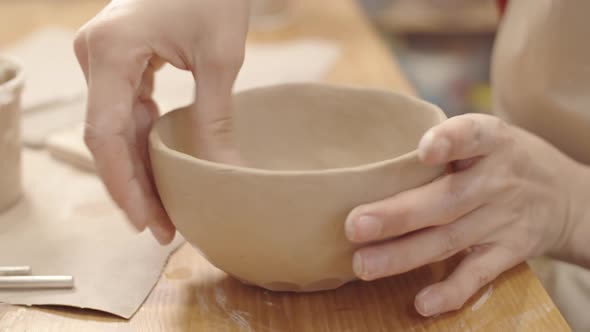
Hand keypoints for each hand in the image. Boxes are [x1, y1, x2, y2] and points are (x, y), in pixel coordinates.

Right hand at [74, 0, 249, 243]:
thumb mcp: (220, 57)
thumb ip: (214, 116)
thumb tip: (224, 172)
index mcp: (111, 52)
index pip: (105, 133)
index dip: (123, 183)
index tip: (146, 220)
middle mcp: (96, 57)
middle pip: (107, 137)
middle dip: (134, 185)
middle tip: (162, 228)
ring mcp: (105, 60)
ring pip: (116, 129)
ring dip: (140, 169)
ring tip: (165, 211)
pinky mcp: (121, 62)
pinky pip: (127, 112)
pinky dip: (144, 144)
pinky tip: (162, 172)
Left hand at [345, 114, 587, 316]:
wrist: (567, 197)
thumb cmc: (504, 160)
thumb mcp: (488, 137)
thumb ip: (448, 142)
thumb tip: (375, 150)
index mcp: (492, 142)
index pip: (473, 135)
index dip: (450, 141)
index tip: (424, 150)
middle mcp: (498, 180)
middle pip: (447, 199)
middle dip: (399, 214)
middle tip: (355, 225)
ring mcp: (503, 219)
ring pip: (450, 239)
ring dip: (404, 255)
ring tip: (364, 265)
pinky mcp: (509, 252)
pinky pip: (478, 274)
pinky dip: (450, 291)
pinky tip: (422, 302)